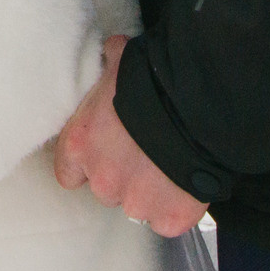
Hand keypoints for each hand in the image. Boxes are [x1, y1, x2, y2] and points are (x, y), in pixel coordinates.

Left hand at [54, 35, 210, 237]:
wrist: (201, 107)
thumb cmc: (156, 80)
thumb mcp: (121, 62)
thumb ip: (109, 63)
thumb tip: (111, 49)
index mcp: (80, 145)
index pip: (68, 173)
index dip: (88, 164)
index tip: (106, 154)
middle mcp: (102, 180)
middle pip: (107, 189)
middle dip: (125, 176)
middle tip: (147, 153)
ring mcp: (136, 203)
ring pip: (138, 207)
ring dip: (151, 193)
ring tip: (171, 166)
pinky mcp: (169, 218)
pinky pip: (168, 220)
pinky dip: (177, 208)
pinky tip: (186, 183)